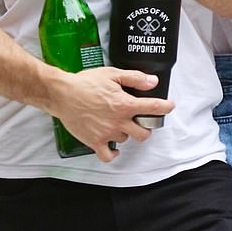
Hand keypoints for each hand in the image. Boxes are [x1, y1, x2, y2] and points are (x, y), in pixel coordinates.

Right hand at [52, 67, 174, 162]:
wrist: (62, 94)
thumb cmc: (85, 83)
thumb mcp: (112, 74)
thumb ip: (134, 78)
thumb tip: (152, 82)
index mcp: (124, 104)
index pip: (152, 107)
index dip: (165, 107)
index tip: (169, 106)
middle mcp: (118, 121)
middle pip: (143, 133)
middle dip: (146, 127)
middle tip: (141, 120)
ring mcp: (107, 133)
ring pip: (126, 140)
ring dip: (126, 133)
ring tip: (119, 124)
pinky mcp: (95, 141)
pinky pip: (108, 156)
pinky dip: (113, 154)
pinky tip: (114, 147)